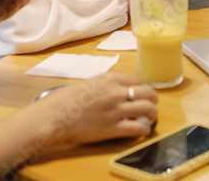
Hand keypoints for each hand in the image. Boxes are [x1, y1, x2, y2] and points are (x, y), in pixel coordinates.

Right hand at [44, 73, 158, 145]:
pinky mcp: (113, 128)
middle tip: (151, 104)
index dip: (142, 87)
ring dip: (152, 113)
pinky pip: (138, 128)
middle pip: (148, 92)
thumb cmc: (67, 100)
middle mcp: (116, 92)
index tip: (141, 93)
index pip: (137, 79)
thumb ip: (107, 85)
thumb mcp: (90, 83)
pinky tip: (141, 129)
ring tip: (150, 117)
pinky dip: (143, 129)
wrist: (55, 116)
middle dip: (153, 99)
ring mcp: (116, 110)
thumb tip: (119, 89)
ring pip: (148, 109)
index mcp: (110, 78)